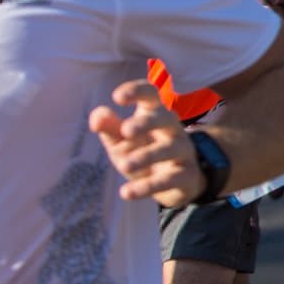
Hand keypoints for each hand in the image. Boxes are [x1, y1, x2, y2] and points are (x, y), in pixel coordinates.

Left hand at [89, 81, 201, 206]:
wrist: (175, 184)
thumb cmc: (144, 153)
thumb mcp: (122, 141)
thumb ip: (109, 128)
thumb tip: (96, 116)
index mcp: (155, 114)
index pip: (151, 94)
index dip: (137, 91)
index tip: (117, 97)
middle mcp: (172, 129)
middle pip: (165, 117)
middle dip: (147, 122)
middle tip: (126, 131)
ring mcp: (182, 151)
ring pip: (169, 149)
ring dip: (147, 156)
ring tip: (124, 165)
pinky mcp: (187, 176)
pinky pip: (169, 180)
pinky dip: (147, 187)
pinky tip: (126, 192)